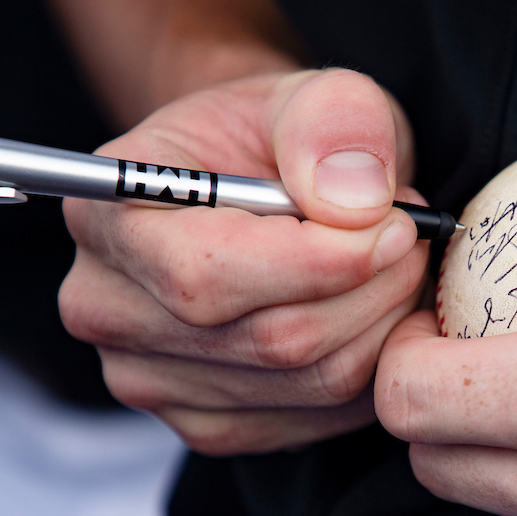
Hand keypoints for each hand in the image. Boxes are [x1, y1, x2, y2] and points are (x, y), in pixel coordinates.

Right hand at [59, 69, 428, 453]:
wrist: (256, 181)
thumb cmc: (278, 136)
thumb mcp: (314, 92)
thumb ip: (333, 120)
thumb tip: (354, 200)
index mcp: (105, 212)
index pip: (209, 275)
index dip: (324, 261)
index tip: (396, 226)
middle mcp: (105, 307)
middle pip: (272, 340)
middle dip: (373, 289)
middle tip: (411, 239)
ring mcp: (149, 378)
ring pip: (310, 383)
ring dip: (383, 325)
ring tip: (396, 267)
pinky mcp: (207, 423)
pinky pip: (320, 416)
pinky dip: (370, 370)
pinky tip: (373, 316)